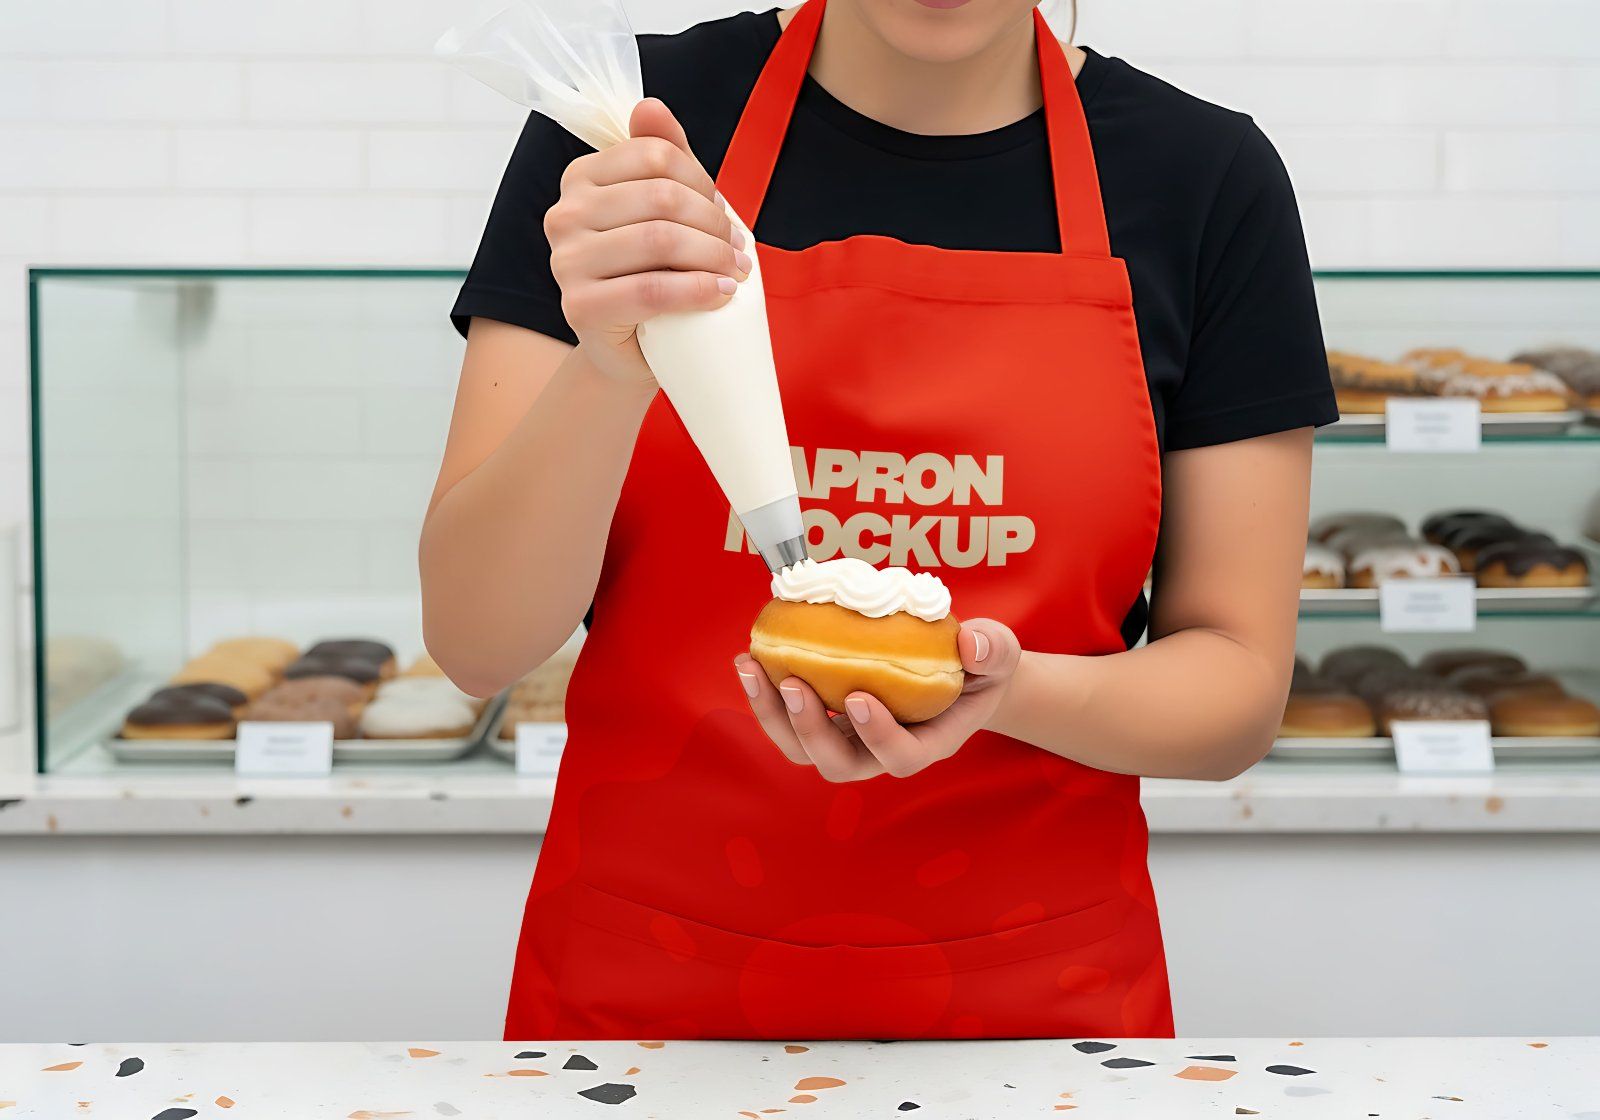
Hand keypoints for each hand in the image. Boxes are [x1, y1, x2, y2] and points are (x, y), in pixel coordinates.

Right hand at [545, 97, 750, 385]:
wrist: (629, 348)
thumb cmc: (649, 273)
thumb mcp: (660, 211)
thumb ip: (661, 156)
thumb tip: (650, 106)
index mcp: (581, 178)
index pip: (655, 155)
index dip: (702, 181)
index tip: (723, 214)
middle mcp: (565, 214)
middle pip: (661, 196)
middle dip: (713, 222)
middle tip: (738, 250)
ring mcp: (566, 261)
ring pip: (659, 240)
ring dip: (713, 256)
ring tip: (736, 272)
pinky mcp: (579, 307)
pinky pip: (651, 290)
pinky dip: (698, 290)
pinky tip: (722, 294)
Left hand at [734, 619, 1022, 781]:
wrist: (959, 671)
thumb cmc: (981, 666)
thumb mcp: (999, 653)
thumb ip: (992, 650)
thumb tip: (971, 643)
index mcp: (928, 742)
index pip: (902, 757)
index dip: (877, 736)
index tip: (857, 698)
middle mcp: (881, 752)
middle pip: (839, 764)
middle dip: (811, 730)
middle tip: (793, 684)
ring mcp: (849, 739)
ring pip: (802, 748)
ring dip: (772, 714)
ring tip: (753, 669)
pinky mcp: (825, 720)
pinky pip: (788, 720)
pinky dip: (765, 693)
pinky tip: (749, 658)